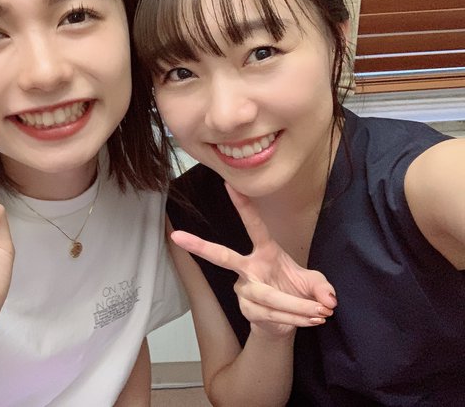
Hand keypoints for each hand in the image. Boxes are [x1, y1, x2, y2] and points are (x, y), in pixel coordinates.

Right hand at [171, 183, 335, 336]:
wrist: (288, 322)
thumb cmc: (296, 291)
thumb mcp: (314, 284)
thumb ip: (322, 287)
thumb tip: (329, 299)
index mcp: (264, 251)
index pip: (252, 225)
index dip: (242, 205)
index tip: (229, 184)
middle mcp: (248, 268)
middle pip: (222, 256)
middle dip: (199, 245)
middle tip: (177, 236)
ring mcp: (244, 289)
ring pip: (269, 297)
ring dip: (299, 307)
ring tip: (321, 311)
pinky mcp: (247, 310)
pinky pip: (272, 314)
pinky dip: (297, 318)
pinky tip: (311, 318)